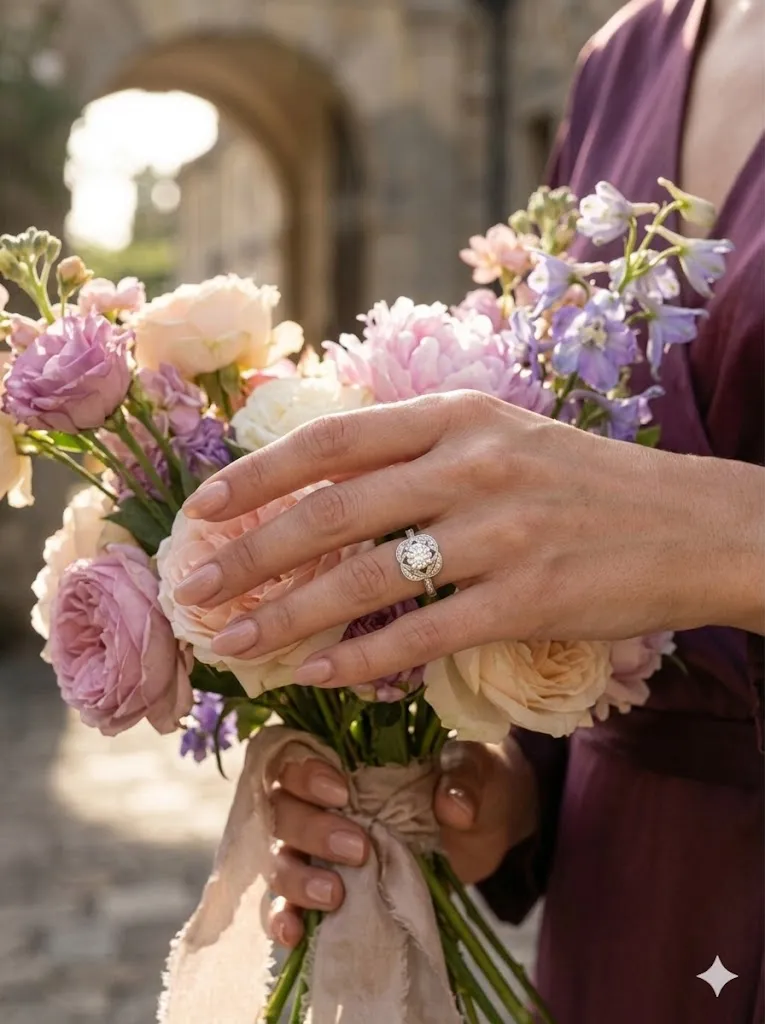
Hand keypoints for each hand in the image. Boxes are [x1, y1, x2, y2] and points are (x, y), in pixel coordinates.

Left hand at [176, 391, 763, 690]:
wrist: (690, 523)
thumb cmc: (585, 483)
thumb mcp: (503, 438)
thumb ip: (421, 452)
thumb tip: (328, 489)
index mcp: (458, 415)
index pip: (334, 440)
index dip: (259, 473)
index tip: (205, 506)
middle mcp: (471, 464)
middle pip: (331, 512)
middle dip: (250, 553)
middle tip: (196, 589)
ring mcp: (500, 532)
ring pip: (364, 578)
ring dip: (287, 614)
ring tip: (236, 640)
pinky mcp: (526, 599)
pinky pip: (422, 634)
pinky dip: (361, 657)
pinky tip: (317, 673)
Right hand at [267, 739, 537, 947]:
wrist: (488, 826)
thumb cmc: (473, 783)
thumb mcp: (477, 771)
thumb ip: (464, 779)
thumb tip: (453, 806)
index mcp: (345, 757)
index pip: (296, 756)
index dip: (305, 774)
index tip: (341, 792)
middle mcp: (319, 801)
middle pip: (281, 810)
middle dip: (310, 830)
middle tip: (357, 848)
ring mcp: (318, 850)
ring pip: (279, 859)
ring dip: (296, 880)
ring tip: (335, 896)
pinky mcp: (327, 892)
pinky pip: (285, 907)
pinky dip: (283, 920)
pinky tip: (294, 935)